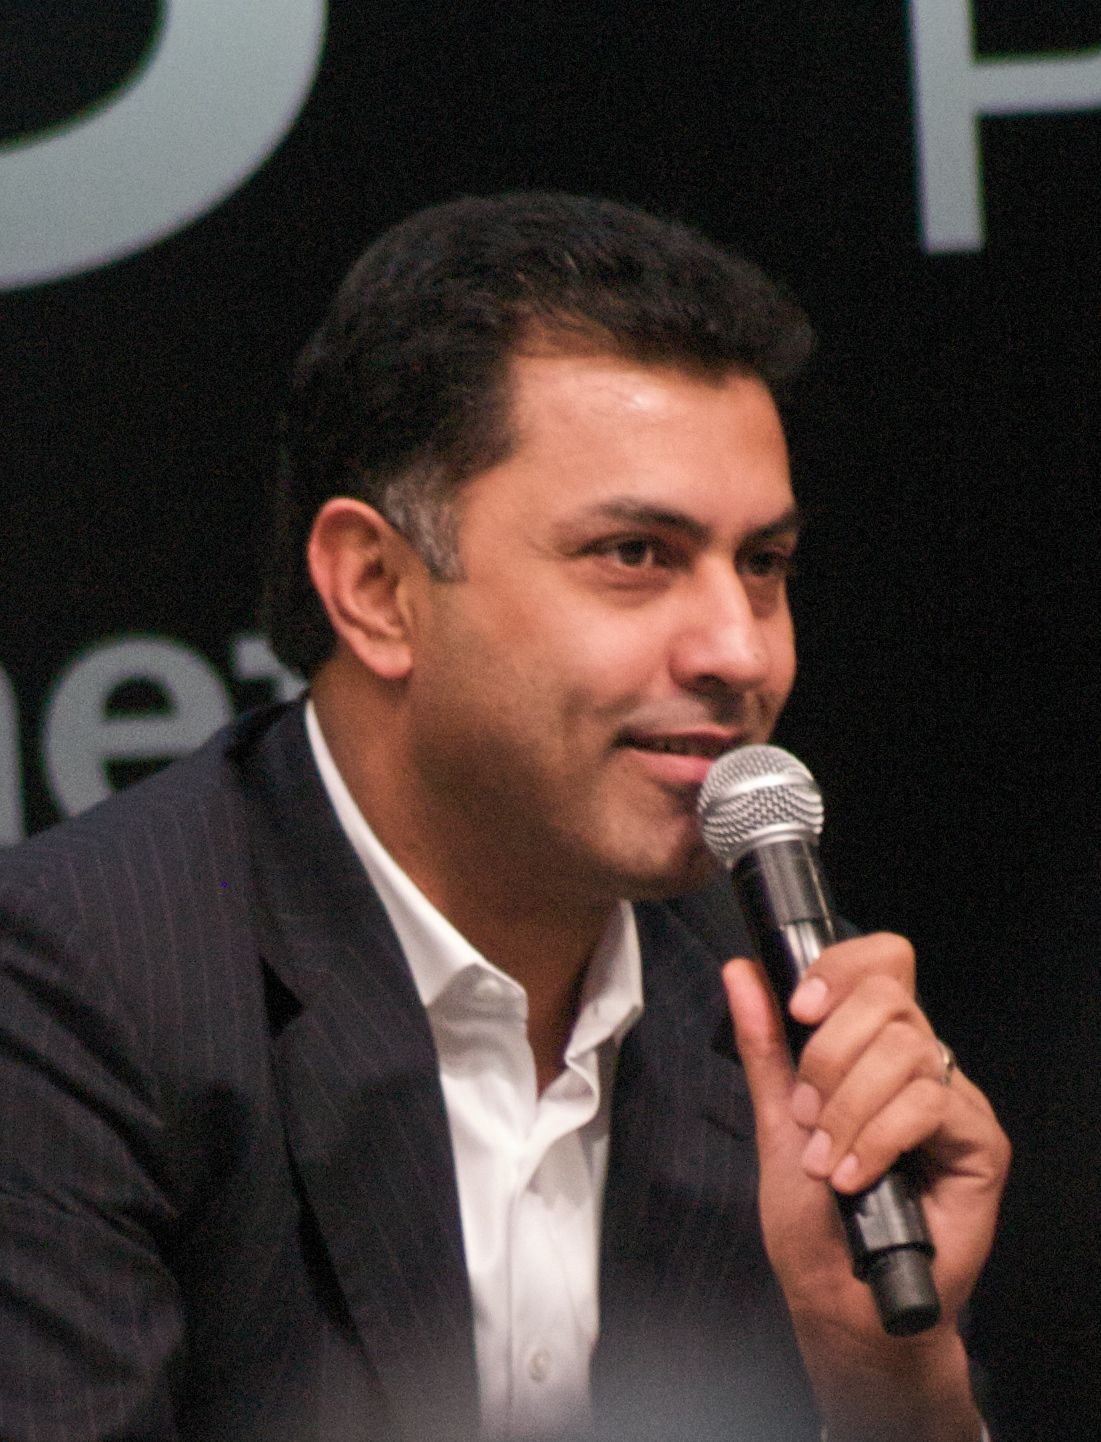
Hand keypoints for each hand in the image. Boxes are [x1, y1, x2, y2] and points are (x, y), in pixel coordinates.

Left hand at [723, 934, 1009, 1440]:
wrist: (841, 1300)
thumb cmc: (813, 1221)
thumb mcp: (775, 1120)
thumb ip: (765, 1045)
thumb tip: (743, 972)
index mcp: (873, 1047)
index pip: (881, 962)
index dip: (841, 969)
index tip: (801, 1007)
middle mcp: (918, 1064)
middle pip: (889, 996)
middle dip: (829, 1054)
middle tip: (806, 1114)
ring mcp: (953, 1101)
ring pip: (905, 1051)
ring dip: (847, 1109)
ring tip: (826, 1160)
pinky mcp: (980, 1143)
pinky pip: (931, 1104)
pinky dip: (879, 1138)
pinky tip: (853, 1176)